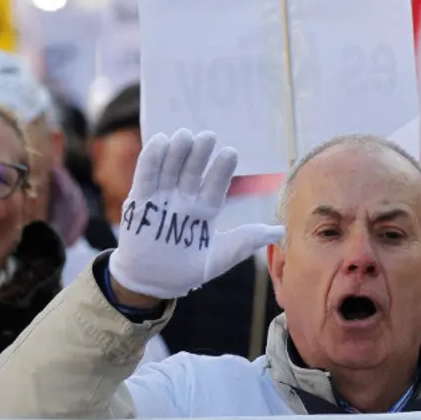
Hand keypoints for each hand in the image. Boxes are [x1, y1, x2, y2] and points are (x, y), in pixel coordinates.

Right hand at [108, 128, 284, 300]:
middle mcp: (184, 199)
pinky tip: (160, 141)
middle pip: (192, 171)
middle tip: (208, 136)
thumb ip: (245, 241)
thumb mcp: (218, 259)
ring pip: (170, 169)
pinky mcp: (139, 201)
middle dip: (200, 154)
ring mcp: (162, 198)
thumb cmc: (185, 271)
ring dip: (177, 152)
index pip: (215, 185)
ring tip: (184, 136)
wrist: (151, 283)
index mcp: (205, 210)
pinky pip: (145, 176)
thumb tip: (280, 230)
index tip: (230, 152)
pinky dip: (151, 159)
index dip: (221, 169)